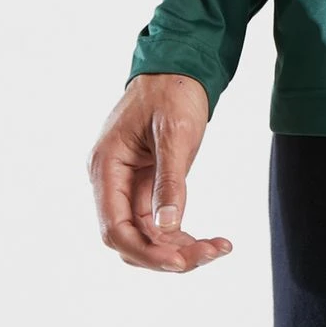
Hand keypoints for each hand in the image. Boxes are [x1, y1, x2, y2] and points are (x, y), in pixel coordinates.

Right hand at [87, 73, 232, 272]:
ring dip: (179, 248)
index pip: (114, 228)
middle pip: (130, 239)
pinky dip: (182, 233)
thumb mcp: (174, 132)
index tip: (180, 262)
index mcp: (106, 166)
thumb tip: (168, 227)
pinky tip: (211, 241)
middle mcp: (111, 180)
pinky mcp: (145, 185)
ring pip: (146, 234)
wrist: (181, 64)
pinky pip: (158, 221)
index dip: (146, 251)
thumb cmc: (173, 90)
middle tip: (210, 253)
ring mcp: (127, 184)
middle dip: (167, 254)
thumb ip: (170, 180)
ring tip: (219, 247)